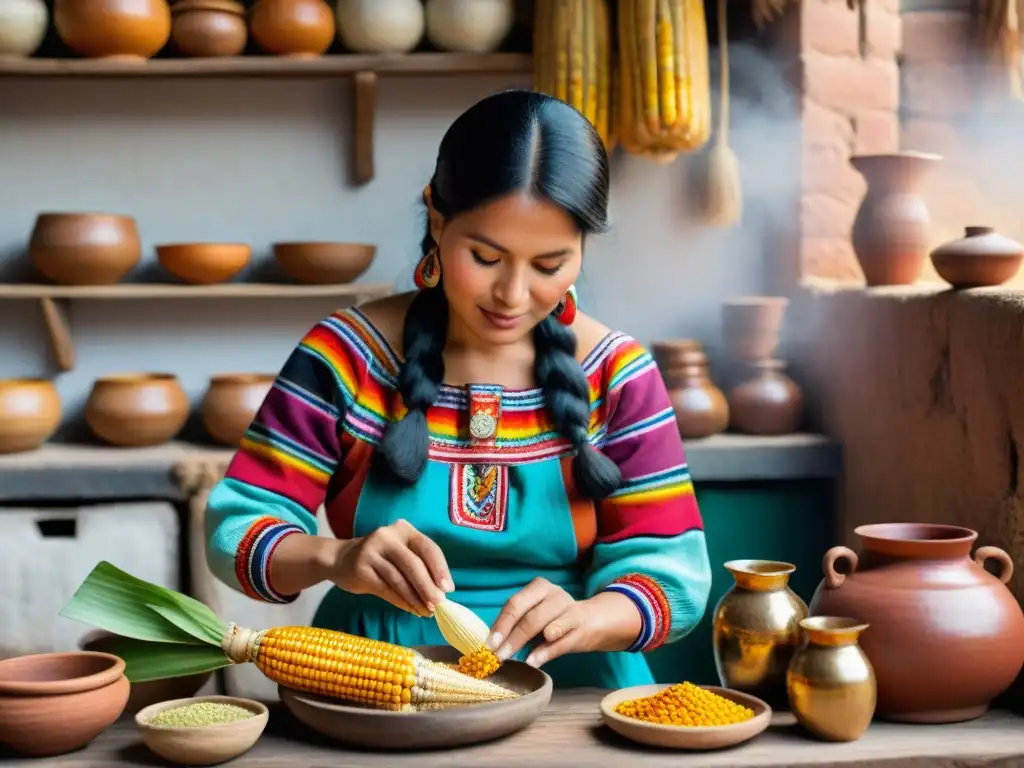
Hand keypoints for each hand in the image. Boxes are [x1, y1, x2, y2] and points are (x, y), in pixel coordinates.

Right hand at [328, 519, 454, 616]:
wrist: (340, 559)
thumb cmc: (380, 559)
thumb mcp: (400, 553)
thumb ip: (419, 567)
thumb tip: (442, 592)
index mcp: (404, 530)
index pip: (428, 548)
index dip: (440, 569)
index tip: (448, 589)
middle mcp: (387, 536)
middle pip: (414, 564)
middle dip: (428, 587)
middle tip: (439, 605)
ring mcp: (371, 551)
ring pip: (399, 579)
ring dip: (415, 599)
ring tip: (426, 612)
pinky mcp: (360, 569)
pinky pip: (386, 589)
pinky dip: (401, 602)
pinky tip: (411, 609)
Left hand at [487, 578, 598, 667]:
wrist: (593, 620)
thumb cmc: (555, 618)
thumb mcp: (537, 611)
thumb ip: (517, 622)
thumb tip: (492, 642)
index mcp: (539, 587)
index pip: (515, 604)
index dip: (502, 625)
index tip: (490, 644)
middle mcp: (555, 595)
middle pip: (530, 617)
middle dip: (511, 638)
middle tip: (498, 656)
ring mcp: (571, 611)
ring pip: (546, 628)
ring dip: (526, 644)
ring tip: (511, 658)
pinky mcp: (582, 629)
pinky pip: (561, 643)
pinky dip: (545, 653)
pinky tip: (533, 662)